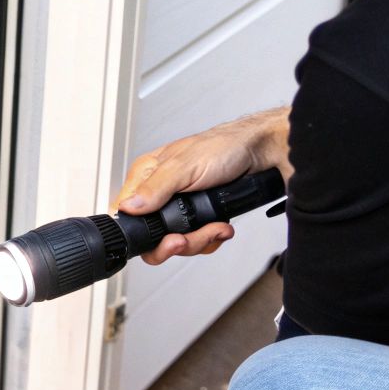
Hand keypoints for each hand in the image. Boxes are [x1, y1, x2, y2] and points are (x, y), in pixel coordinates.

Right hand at [112, 107, 291, 265]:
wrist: (261, 152)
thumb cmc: (225, 146)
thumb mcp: (185, 166)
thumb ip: (155, 187)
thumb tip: (129, 206)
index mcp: (146, 176)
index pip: (127, 216)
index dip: (143, 234)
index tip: (167, 238)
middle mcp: (160, 193)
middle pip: (153, 236)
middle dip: (177, 243)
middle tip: (188, 239)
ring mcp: (180, 206)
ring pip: (177, 242)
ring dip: (200, 240)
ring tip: (216, 226)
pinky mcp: (199, 215)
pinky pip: (197, 240)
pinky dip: (211, 238)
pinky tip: (220, 225)